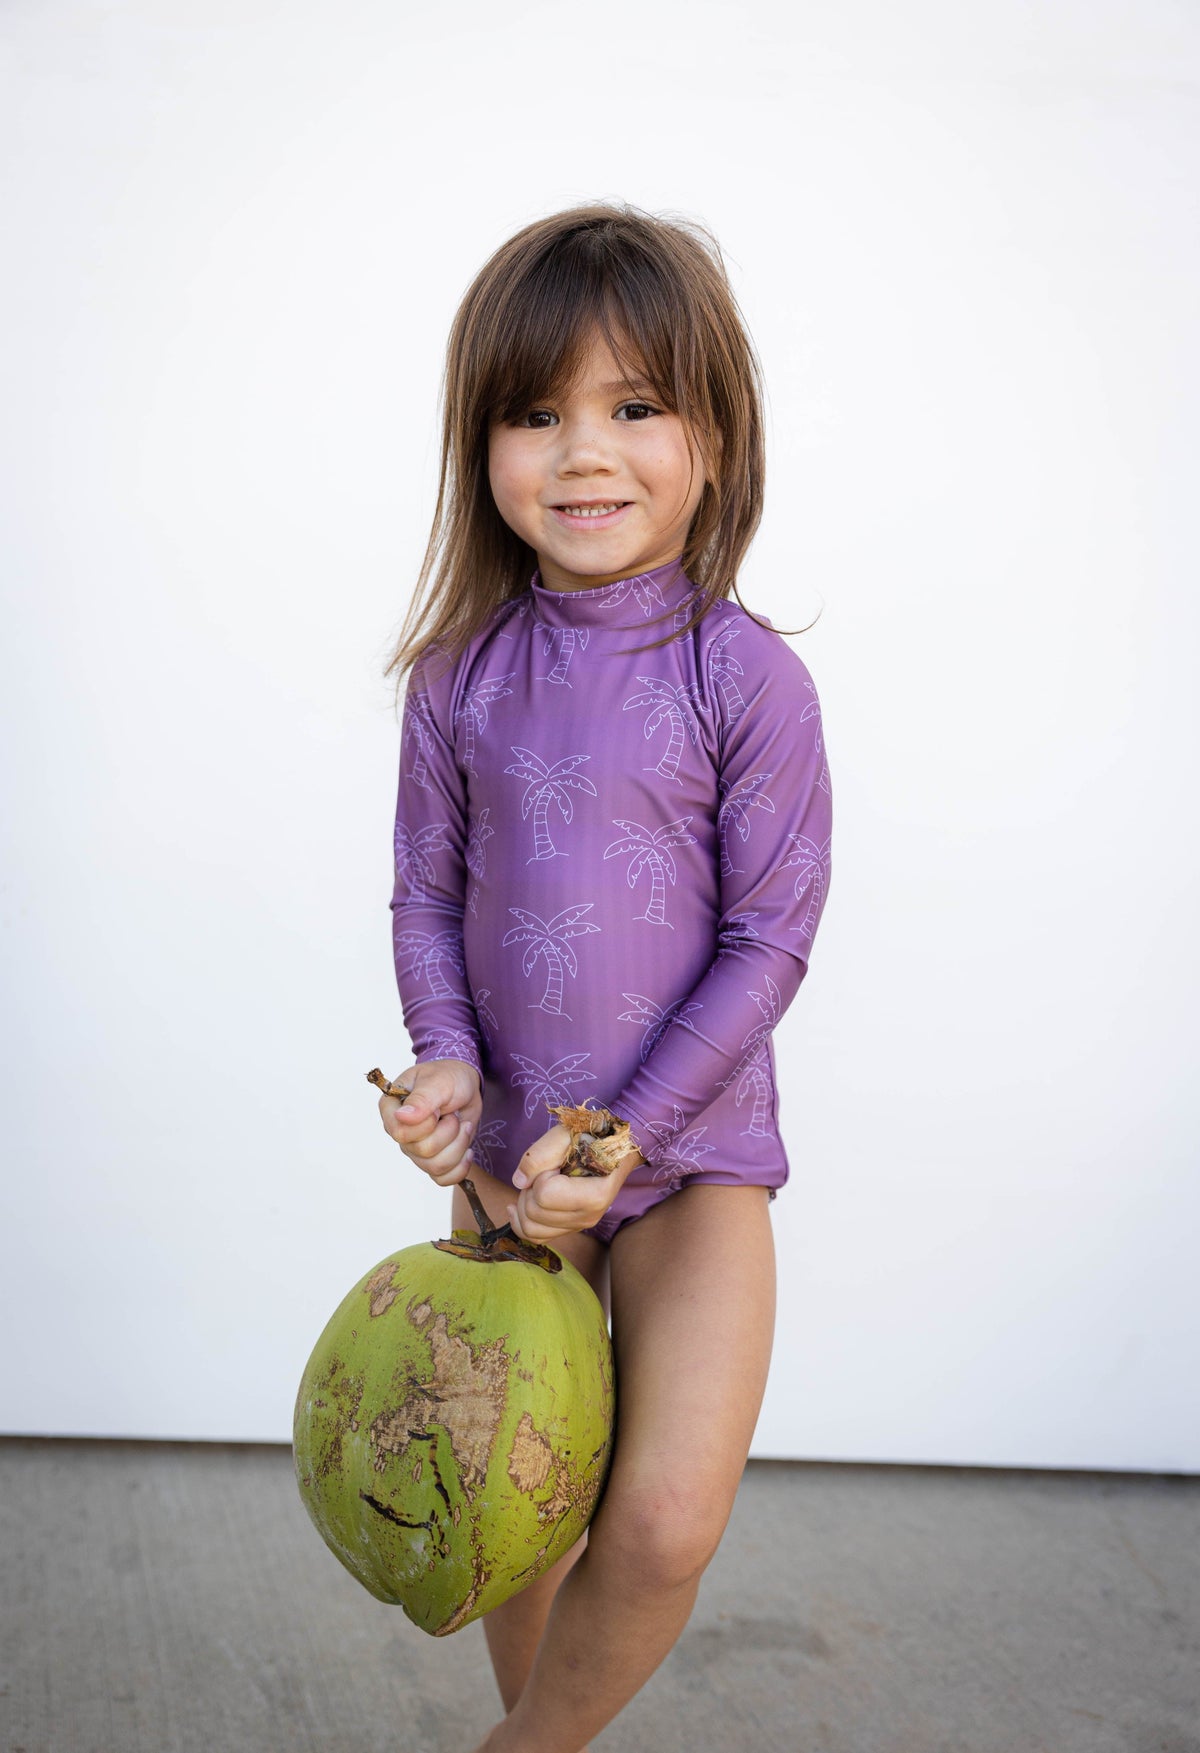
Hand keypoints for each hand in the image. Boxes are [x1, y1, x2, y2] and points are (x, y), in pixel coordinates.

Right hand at [378, 1058, 482, 1187]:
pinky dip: (460, 1167)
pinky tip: (467, 1150)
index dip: (426, 1125)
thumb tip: (402, 1117)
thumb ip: (422, 1099)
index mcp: (391, 1110)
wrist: (465, 1085)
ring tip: (463, 1125)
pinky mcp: (432, 1161)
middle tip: (454, 1114)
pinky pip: (443, 1179)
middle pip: (422, 1151)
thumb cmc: (448, 1077)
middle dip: (449, 1132)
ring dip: (458, 1145)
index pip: (400, 1133)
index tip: (438, 1109)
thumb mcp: (439, 1081)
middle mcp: (400, 1132)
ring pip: (435, 1167)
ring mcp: (415, 1150)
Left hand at [507, 1123, 642, 1243]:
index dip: (542, 1174)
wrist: (610, 1148)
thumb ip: (540, 1154)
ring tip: (537, 1184)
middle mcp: (589, 1217)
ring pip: (530, 1229)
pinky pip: (535, 1237)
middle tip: (545, 1171)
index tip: (558, 1162)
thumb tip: (519, 1182)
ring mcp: (579, 1225)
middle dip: (529, 1188)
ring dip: (524, 1203)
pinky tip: (517, 1205)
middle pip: (534, 1213)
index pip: (545, 1194)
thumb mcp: (564, 1134)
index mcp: (595, 1195)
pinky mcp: (569, 1228)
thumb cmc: (590, 1138)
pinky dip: (520, 1221)